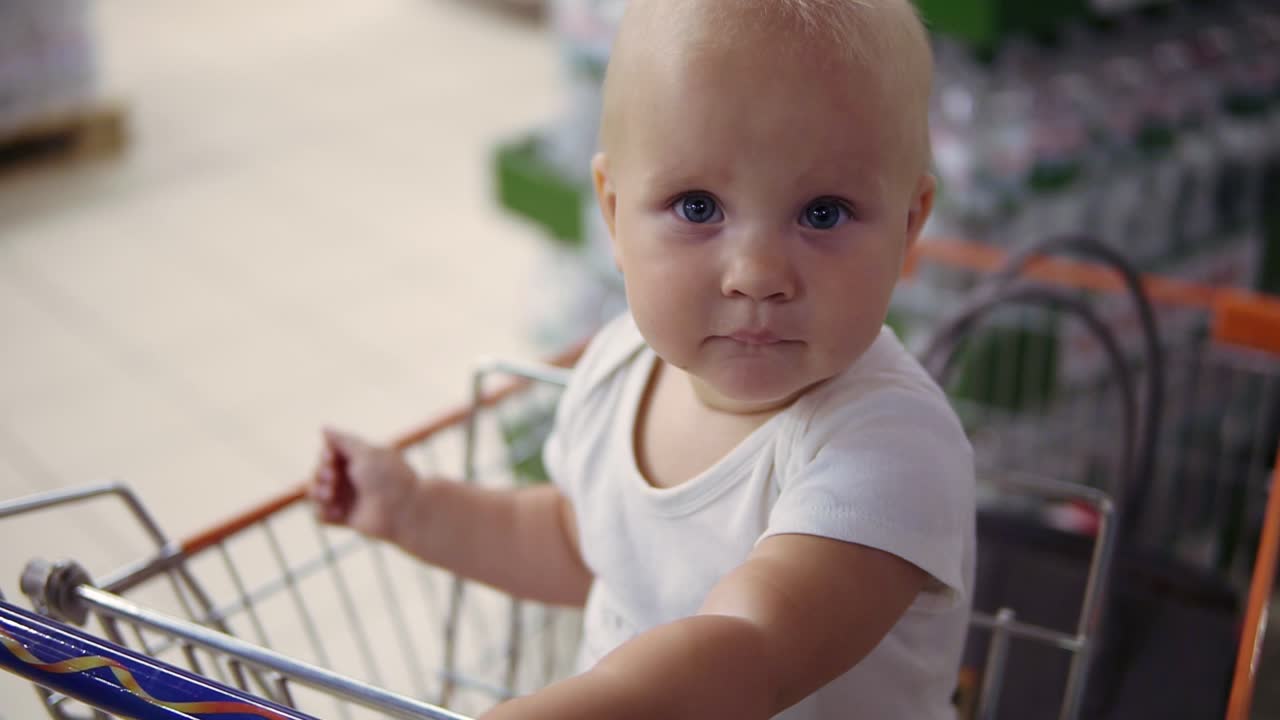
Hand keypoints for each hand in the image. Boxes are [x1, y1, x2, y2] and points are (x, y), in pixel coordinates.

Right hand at [308, 427, 418, 541]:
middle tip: (332, 478)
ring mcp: (348, 499)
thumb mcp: (366, 452)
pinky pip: (321, 515)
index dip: (324, 455)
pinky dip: (322, 512)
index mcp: (359, 460)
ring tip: (329, 495)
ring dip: (317, 492)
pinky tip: (337, 511)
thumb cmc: (388, 478)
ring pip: (316, 493)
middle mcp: (352, 478)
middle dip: (319, 473)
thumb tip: (324, 428)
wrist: (403, 510)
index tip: (331, 458)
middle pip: (319, 472)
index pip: (328, 454)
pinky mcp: (345, 518)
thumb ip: (344, 440)